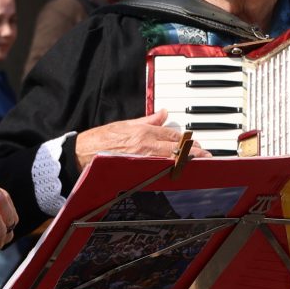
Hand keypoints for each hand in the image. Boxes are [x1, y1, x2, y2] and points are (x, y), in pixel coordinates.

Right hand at [74, 110, 194, 167]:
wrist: (82, 155)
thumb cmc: (100, 140)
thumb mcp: (125, 124)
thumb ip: (147, 120)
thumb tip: (163, 113)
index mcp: (143, 131)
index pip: (171, 135)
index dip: (186, 139)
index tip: (197, 143)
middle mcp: (145, 144)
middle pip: (176, 148)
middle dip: (194, 152)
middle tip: (208, 155)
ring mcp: (141, 159)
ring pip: (171, 160)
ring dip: (188, 162)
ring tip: (202, 165)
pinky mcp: (136, 171)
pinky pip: (159, 171)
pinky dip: (173, 171)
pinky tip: (182, 174)